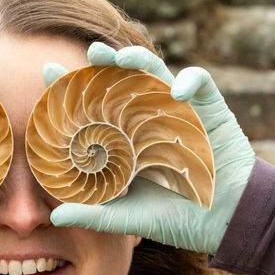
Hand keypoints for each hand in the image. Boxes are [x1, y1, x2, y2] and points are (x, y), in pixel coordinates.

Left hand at [45, 42, 255, 253]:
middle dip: (103, 64)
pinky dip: (188, 80)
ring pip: (154, 72)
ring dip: (138, 60)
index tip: (49, 70)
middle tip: (88, 53)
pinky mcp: (207, 109)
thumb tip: (55, 216)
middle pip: (120, 81)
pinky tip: (176, 91)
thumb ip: (92, 214)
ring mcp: (176, 110)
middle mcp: (145, 118)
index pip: (92, 106)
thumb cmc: (175, 218)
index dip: (72, 88)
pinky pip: (198, 82)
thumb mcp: (128, 218)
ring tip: (121, 58)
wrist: (225, 220)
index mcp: (123, 139)